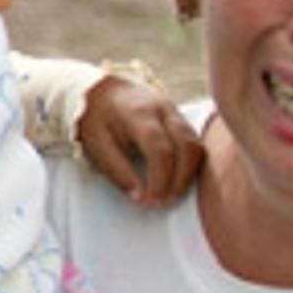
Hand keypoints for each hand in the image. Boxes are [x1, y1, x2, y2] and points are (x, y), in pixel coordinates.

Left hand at [77, 74, 202, 206]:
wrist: (103, 90)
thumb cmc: (97, 119)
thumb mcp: (96, 145)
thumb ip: (118, 172)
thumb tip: (141, 198)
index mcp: (138, 113)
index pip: (160, 149)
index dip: (160, 178)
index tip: (153, 200)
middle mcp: (163, 109)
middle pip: (186, 147)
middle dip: (179, 180)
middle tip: (165, 202)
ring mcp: (176, 112)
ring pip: (196, 145)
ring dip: (188, 174)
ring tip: (171, 195)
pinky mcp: (182, 119)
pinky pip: (195, 143)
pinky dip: (190, 165)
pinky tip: (178, 181)